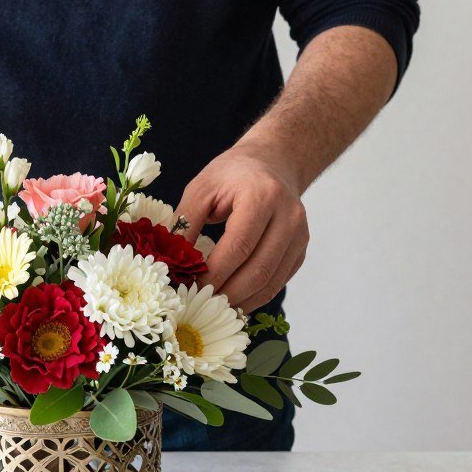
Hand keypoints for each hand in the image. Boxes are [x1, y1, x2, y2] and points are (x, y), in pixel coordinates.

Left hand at [175, 143, 308, 311]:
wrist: (273, 162)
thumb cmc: (232, 175)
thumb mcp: (201, 188)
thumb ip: (184, 223)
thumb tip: (172, 263)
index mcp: (262, 196)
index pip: (238, 246)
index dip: (214, 273)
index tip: (189, 288)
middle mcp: (288, 216)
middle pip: (258, 270)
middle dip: (226, 294)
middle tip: (198, 304)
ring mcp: (299, 235)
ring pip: (270, 282)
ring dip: (240, 302)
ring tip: (212, 308)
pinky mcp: (300, 250)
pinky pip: (277, 283)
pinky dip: (254, 298)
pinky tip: (231, 302)